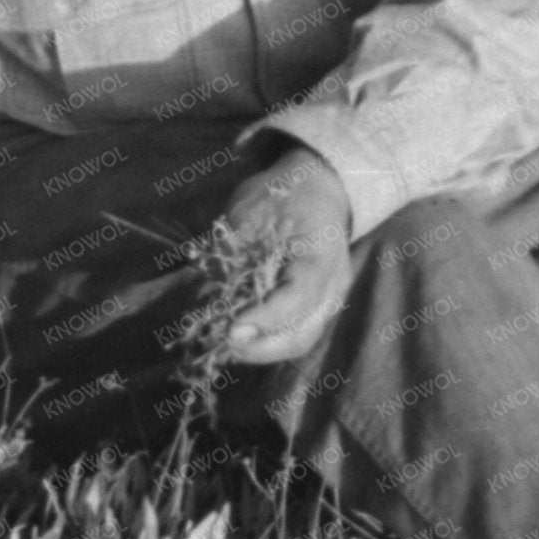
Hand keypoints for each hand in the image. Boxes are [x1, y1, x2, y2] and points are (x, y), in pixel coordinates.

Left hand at [211, 148, 357, 367]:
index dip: (263, 318)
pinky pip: (292, 334)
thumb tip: (207, 295)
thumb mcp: (251, 210)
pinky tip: (235, 338)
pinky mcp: (315, 308)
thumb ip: (234, 252)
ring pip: (298, 341)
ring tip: (224, 346)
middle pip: (302, 334)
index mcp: (321, 254)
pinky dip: (264, 342)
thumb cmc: (282, 193)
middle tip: (223, 343)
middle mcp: (331, 286)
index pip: (297, 297)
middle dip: (260, 348)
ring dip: (260, 350)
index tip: (230, 329)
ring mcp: (327, 300)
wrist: (319, 188)